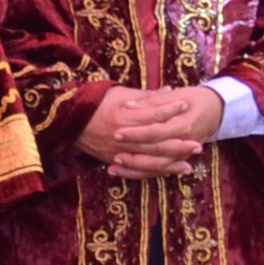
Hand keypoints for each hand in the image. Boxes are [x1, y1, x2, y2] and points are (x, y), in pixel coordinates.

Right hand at [78, 87, 212, 179]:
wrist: (66, 120)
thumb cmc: (94, 103)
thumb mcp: (119, 93)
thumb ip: (146, 96)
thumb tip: (170, 92)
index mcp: (122, 115)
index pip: (152, 114)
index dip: (170, 109)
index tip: (186, 104)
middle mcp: (121, 136)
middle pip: (154, 142)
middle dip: (177, 145)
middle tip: (197, 145)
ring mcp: (116, 151)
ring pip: (148, 160)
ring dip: (170, 164)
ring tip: (188, 165)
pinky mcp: (112, 160)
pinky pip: (136, 169)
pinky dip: (154, 172)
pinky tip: (168, 172)